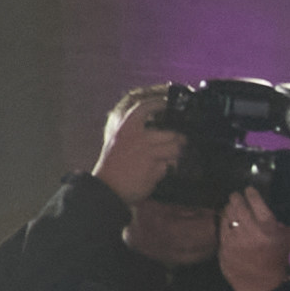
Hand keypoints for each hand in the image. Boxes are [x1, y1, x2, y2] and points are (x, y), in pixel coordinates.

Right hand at [92, 90, 187, 207]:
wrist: (107, 187)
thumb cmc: (112, 166)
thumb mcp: (118, 143)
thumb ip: (135, 134)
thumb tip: (157, 130)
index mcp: (126, 129)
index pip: (143, 108)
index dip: (158, 104)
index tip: (166, 103)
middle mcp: (139, 139)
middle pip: (170, 134)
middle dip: (179, 139)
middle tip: (181, 141)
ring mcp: (147, 153)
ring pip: (175, 149)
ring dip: (176, 155)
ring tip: (172, 158)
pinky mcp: (154, 169)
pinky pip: (170, 166)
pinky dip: (168, 168)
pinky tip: (160, 171)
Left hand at [214, 186, 289, 290]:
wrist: (261, 284)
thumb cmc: (276, 259)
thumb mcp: (288, 239)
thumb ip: (286, 221)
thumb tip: (285, 205)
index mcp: (267, 227)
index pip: (256, 202)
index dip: (251, 193)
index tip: (249, 190)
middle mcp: (249, 231)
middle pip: (238, 206)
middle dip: (236, 198)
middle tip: (236, 195)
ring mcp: (234, 239)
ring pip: (227, 215)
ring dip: (229, 208)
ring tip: (231, 205)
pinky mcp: (224, 247)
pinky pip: (222, 228)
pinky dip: (224, 221)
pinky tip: (227, 220)